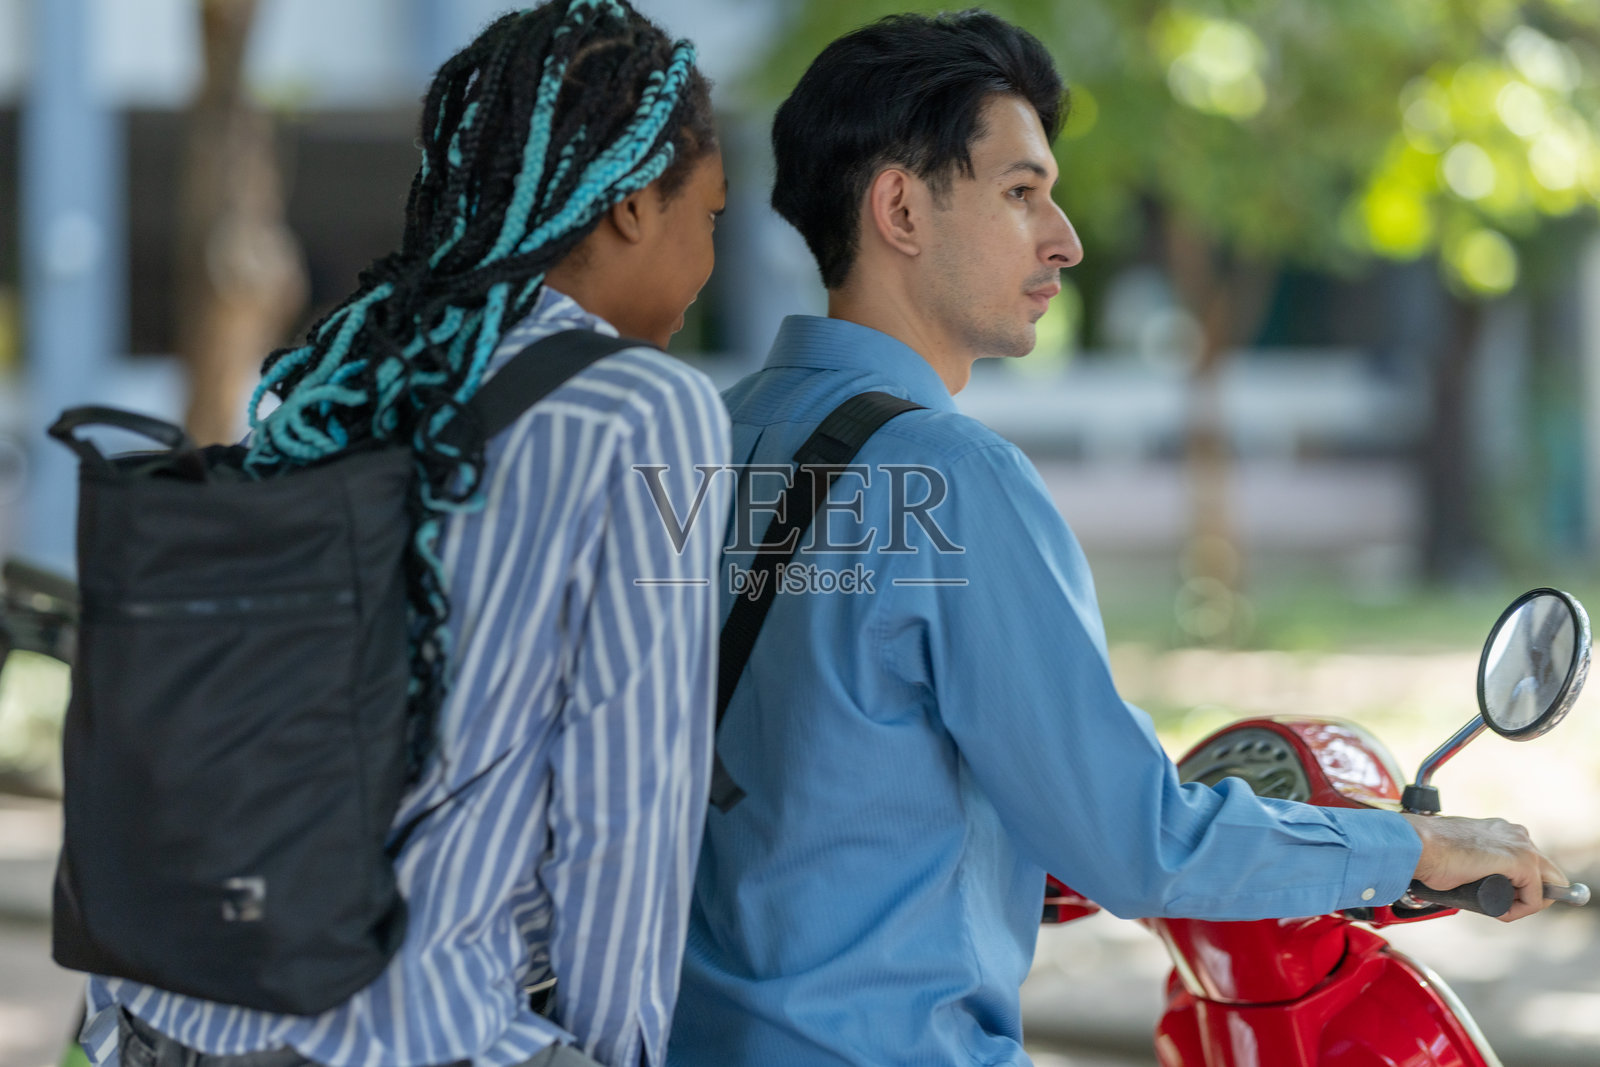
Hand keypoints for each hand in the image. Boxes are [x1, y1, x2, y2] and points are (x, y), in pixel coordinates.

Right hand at [1401, 814, 1567, 921]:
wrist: (1417, 845)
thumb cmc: (1426, 851)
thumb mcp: (1458, 854)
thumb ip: (1470, 858)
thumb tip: (1471, 875)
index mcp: (1502, 830)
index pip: (1529, 864)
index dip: (1518, 886)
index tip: (1498, 896)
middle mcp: (1516, 834)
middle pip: (1548, 875)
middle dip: (1529, 894)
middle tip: (1502, 904)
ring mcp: (1522, 846)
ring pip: (1547, 888)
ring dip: (1524, 903)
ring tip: (1495, 907)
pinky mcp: (1523, 862)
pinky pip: (1535, 900)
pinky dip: (1519, 911)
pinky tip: (1497, 912)